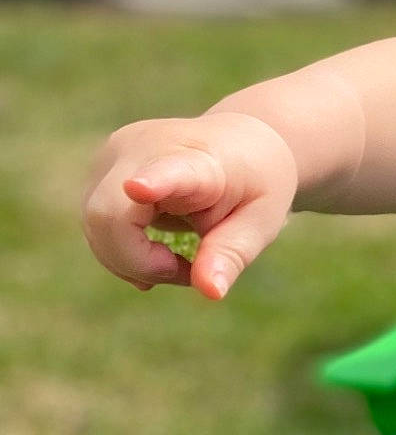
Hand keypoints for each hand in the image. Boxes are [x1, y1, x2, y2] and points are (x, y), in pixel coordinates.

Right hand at [82, 111, 299, 297]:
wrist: (238, 143)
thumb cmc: (253, 184)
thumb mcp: (259, 222)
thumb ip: (231, 254)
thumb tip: (210, 291)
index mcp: (197, 160)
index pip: (168, 171)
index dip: (151, 183)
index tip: (138, 188)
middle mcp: (142, 148)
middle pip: (109, 216)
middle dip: (140, 263)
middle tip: (185, 272)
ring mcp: (112, 157)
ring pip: (96, 226)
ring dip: (133, 262)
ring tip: (178, 262)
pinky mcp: (98, 172)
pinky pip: (96, 226)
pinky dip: (124, 252)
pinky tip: (157, 254)